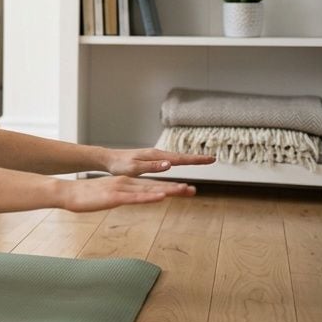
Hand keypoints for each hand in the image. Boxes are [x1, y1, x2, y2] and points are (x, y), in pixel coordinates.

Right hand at [62, 176, 195, 212]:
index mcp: (125, 183)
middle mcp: (126, 183)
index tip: (186, 190)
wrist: (67, 192)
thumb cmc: (85, 196)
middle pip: (155, 186)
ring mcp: (121, 189)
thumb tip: (128, 200)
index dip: (169, 187)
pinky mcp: (114, 197)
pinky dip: (150, 197)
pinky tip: (161, 196)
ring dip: (168, 190)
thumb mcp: (107, 197)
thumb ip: (120, 197)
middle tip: (194, 191)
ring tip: (184, 191)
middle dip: (175, 188)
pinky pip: (135, 197)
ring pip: (149, 190)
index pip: (151, 186)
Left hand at [101, 147, 215, 176]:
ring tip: (201, 160)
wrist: (108, 159)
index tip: (210, 159)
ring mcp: (154, 156)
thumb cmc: (119, 165)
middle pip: (181, 156)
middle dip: (196, 158)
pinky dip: (179, 160)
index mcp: (155, 156)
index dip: (195, 160)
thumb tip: (170, 164)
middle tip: (212, 159)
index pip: (180, 158)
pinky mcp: (150, 159)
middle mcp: (157, 154)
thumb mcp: (135, 168)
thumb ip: (152, 167)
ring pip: (175, 157)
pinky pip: (169, 159)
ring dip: (189, 159)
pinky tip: (180, 162)